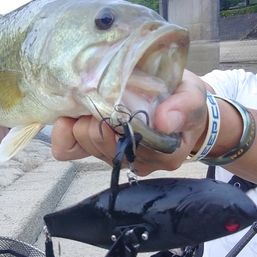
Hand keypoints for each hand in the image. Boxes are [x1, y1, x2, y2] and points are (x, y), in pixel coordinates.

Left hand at [51, 70, 207, 175]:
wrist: (183, 104)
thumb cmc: (185, 100)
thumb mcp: (193, 96)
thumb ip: (183, 107)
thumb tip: (163, 121)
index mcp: (164, 152)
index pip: (129, 146)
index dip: (113, 122)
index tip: (112, 99)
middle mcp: (140, 161)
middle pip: (101, 145)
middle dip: (94, 118)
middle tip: (100, 95)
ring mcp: (119, 158)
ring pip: (85, 147)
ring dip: (81, 122)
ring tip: (90, 100)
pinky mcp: (101, 152)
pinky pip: (70, 152)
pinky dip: (64, 136)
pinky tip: (68, 118)